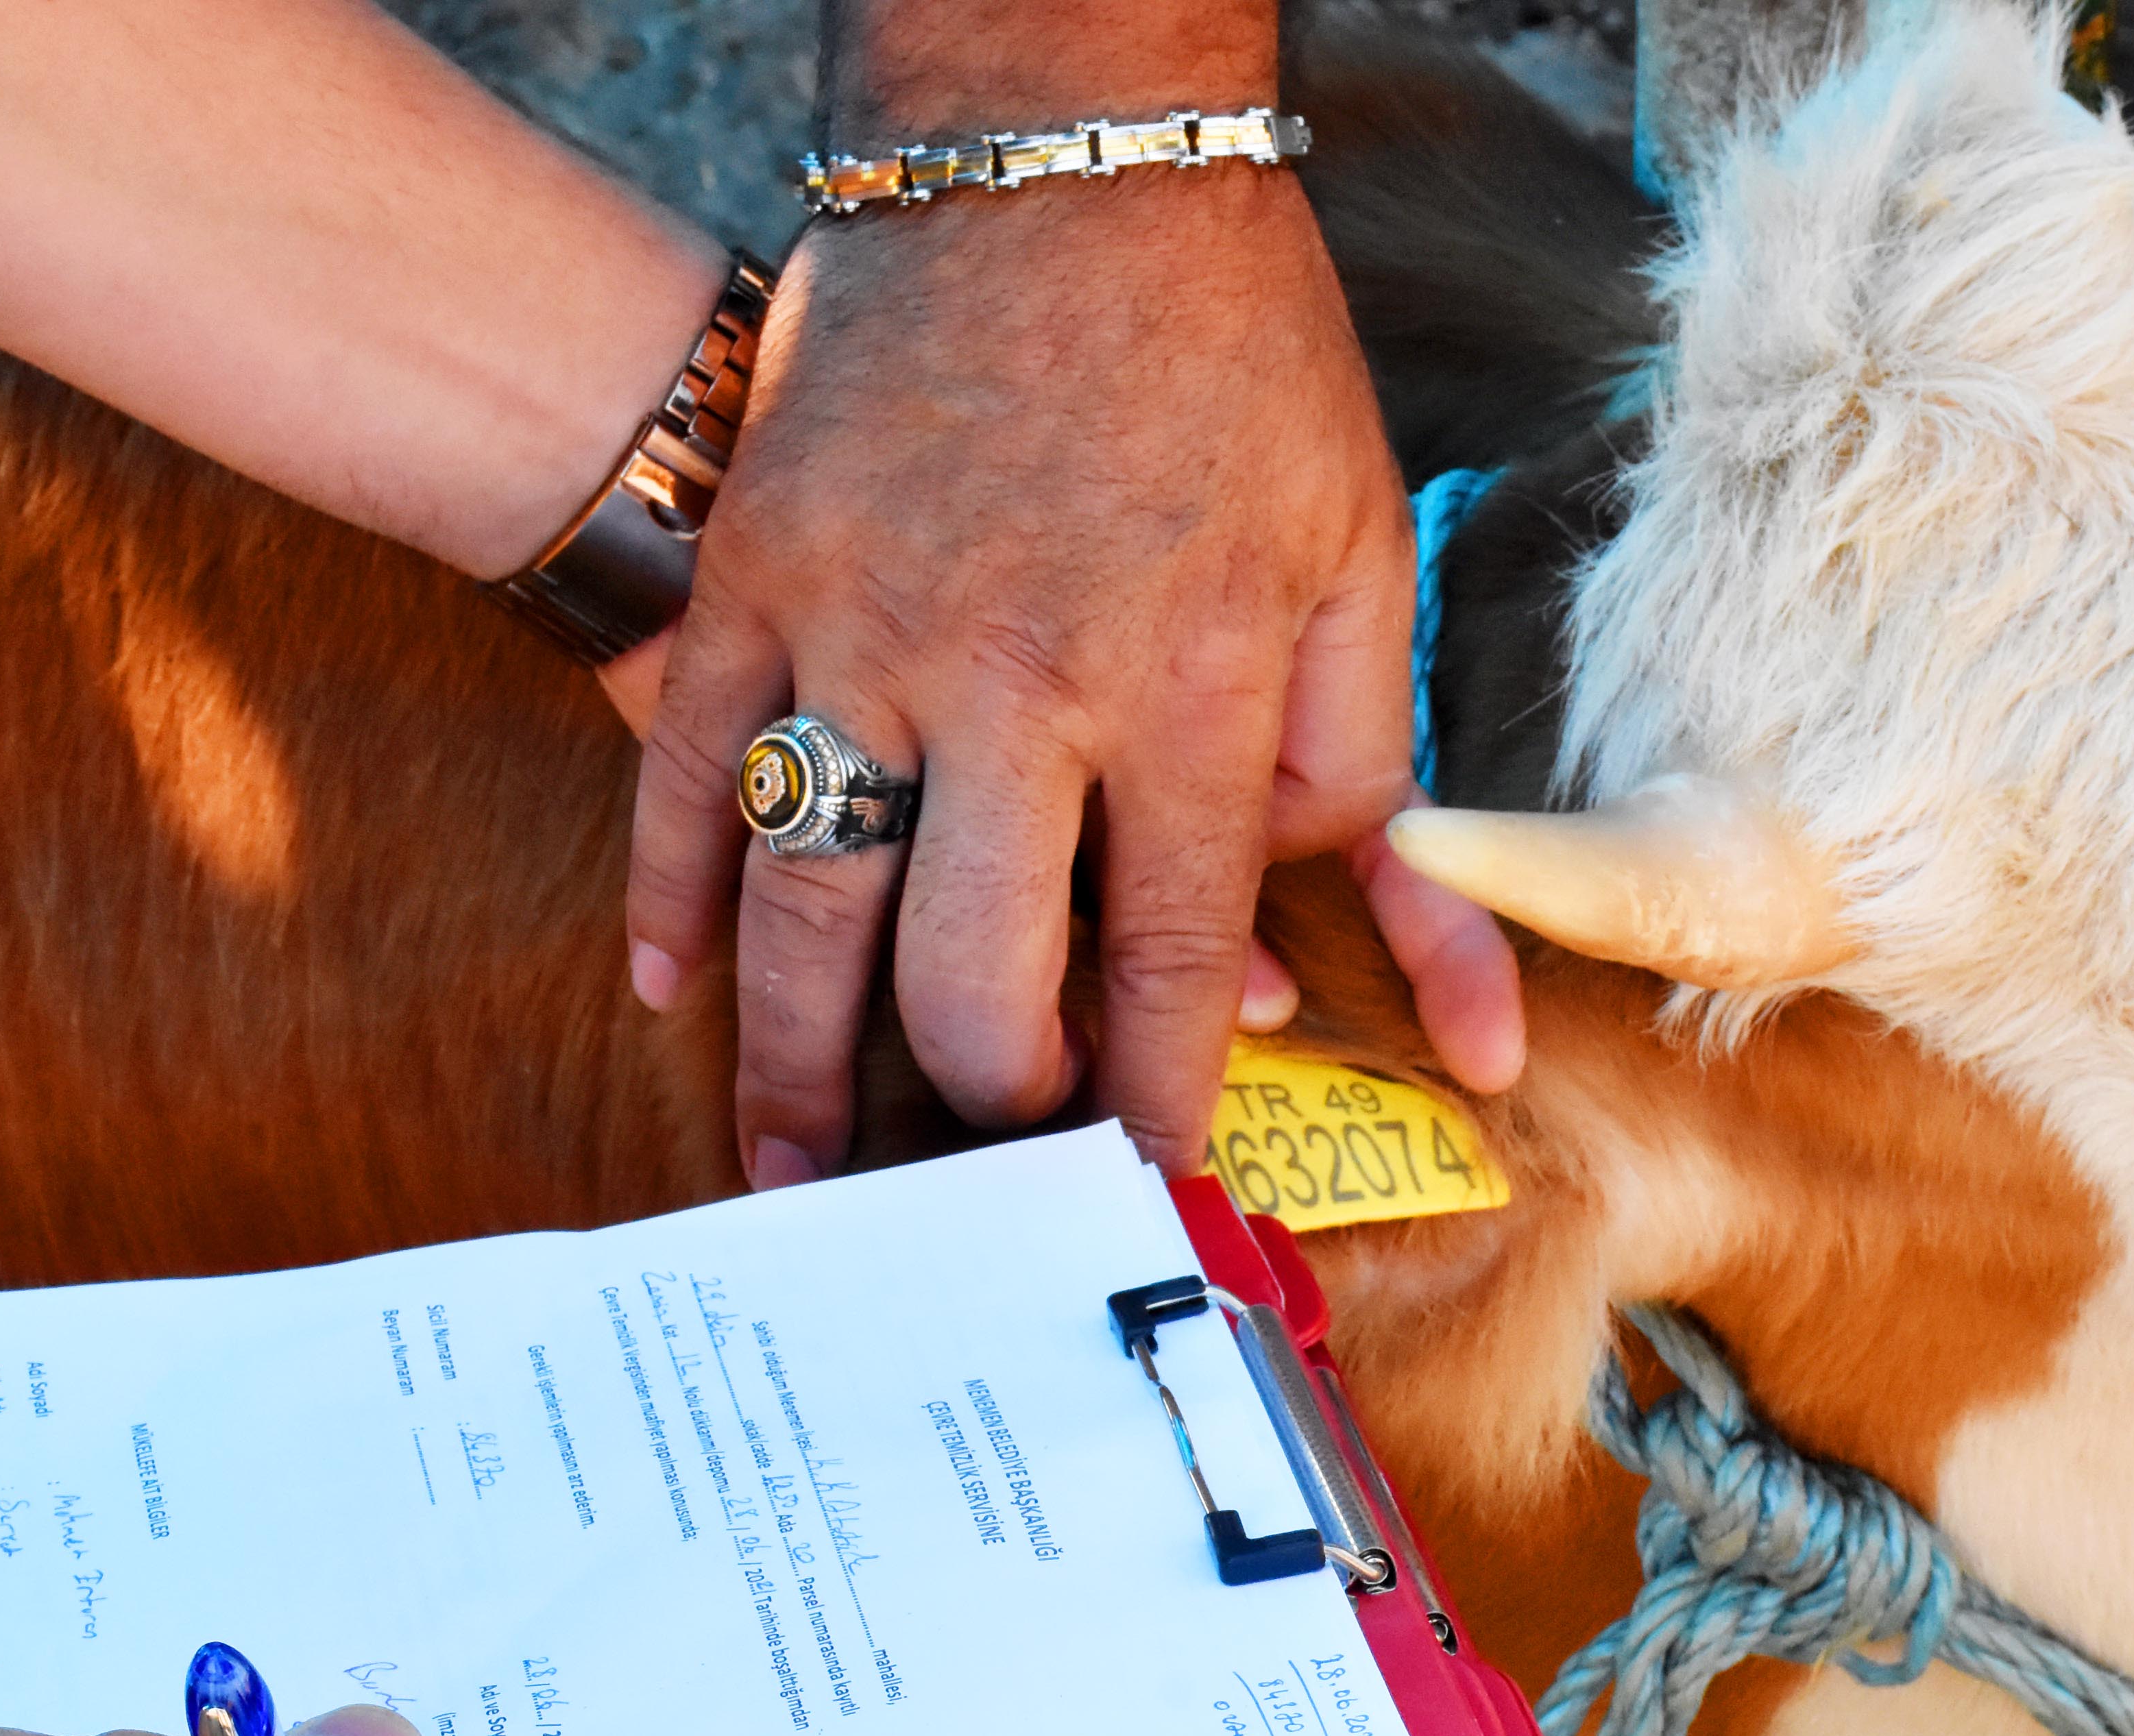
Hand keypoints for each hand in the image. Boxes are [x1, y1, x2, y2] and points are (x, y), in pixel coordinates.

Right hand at [624, 20, 1523, 1182]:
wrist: (1061, 154)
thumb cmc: (1234, 369)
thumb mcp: (1364, 575)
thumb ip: (1391, 807)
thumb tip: (1460, 1021)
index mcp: (1187, 685)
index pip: (1165, 961)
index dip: (1154, 1098)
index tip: (1151, 1183)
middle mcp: (1017, 681)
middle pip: (976, 973)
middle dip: (991, 1102)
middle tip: (998, 1162)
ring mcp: (863, 632)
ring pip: (811, 907)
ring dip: (803, 1069)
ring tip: (799, 1176)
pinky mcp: (758, 576)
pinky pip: (685, 773)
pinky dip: (673, 899)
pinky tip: (681, 997)